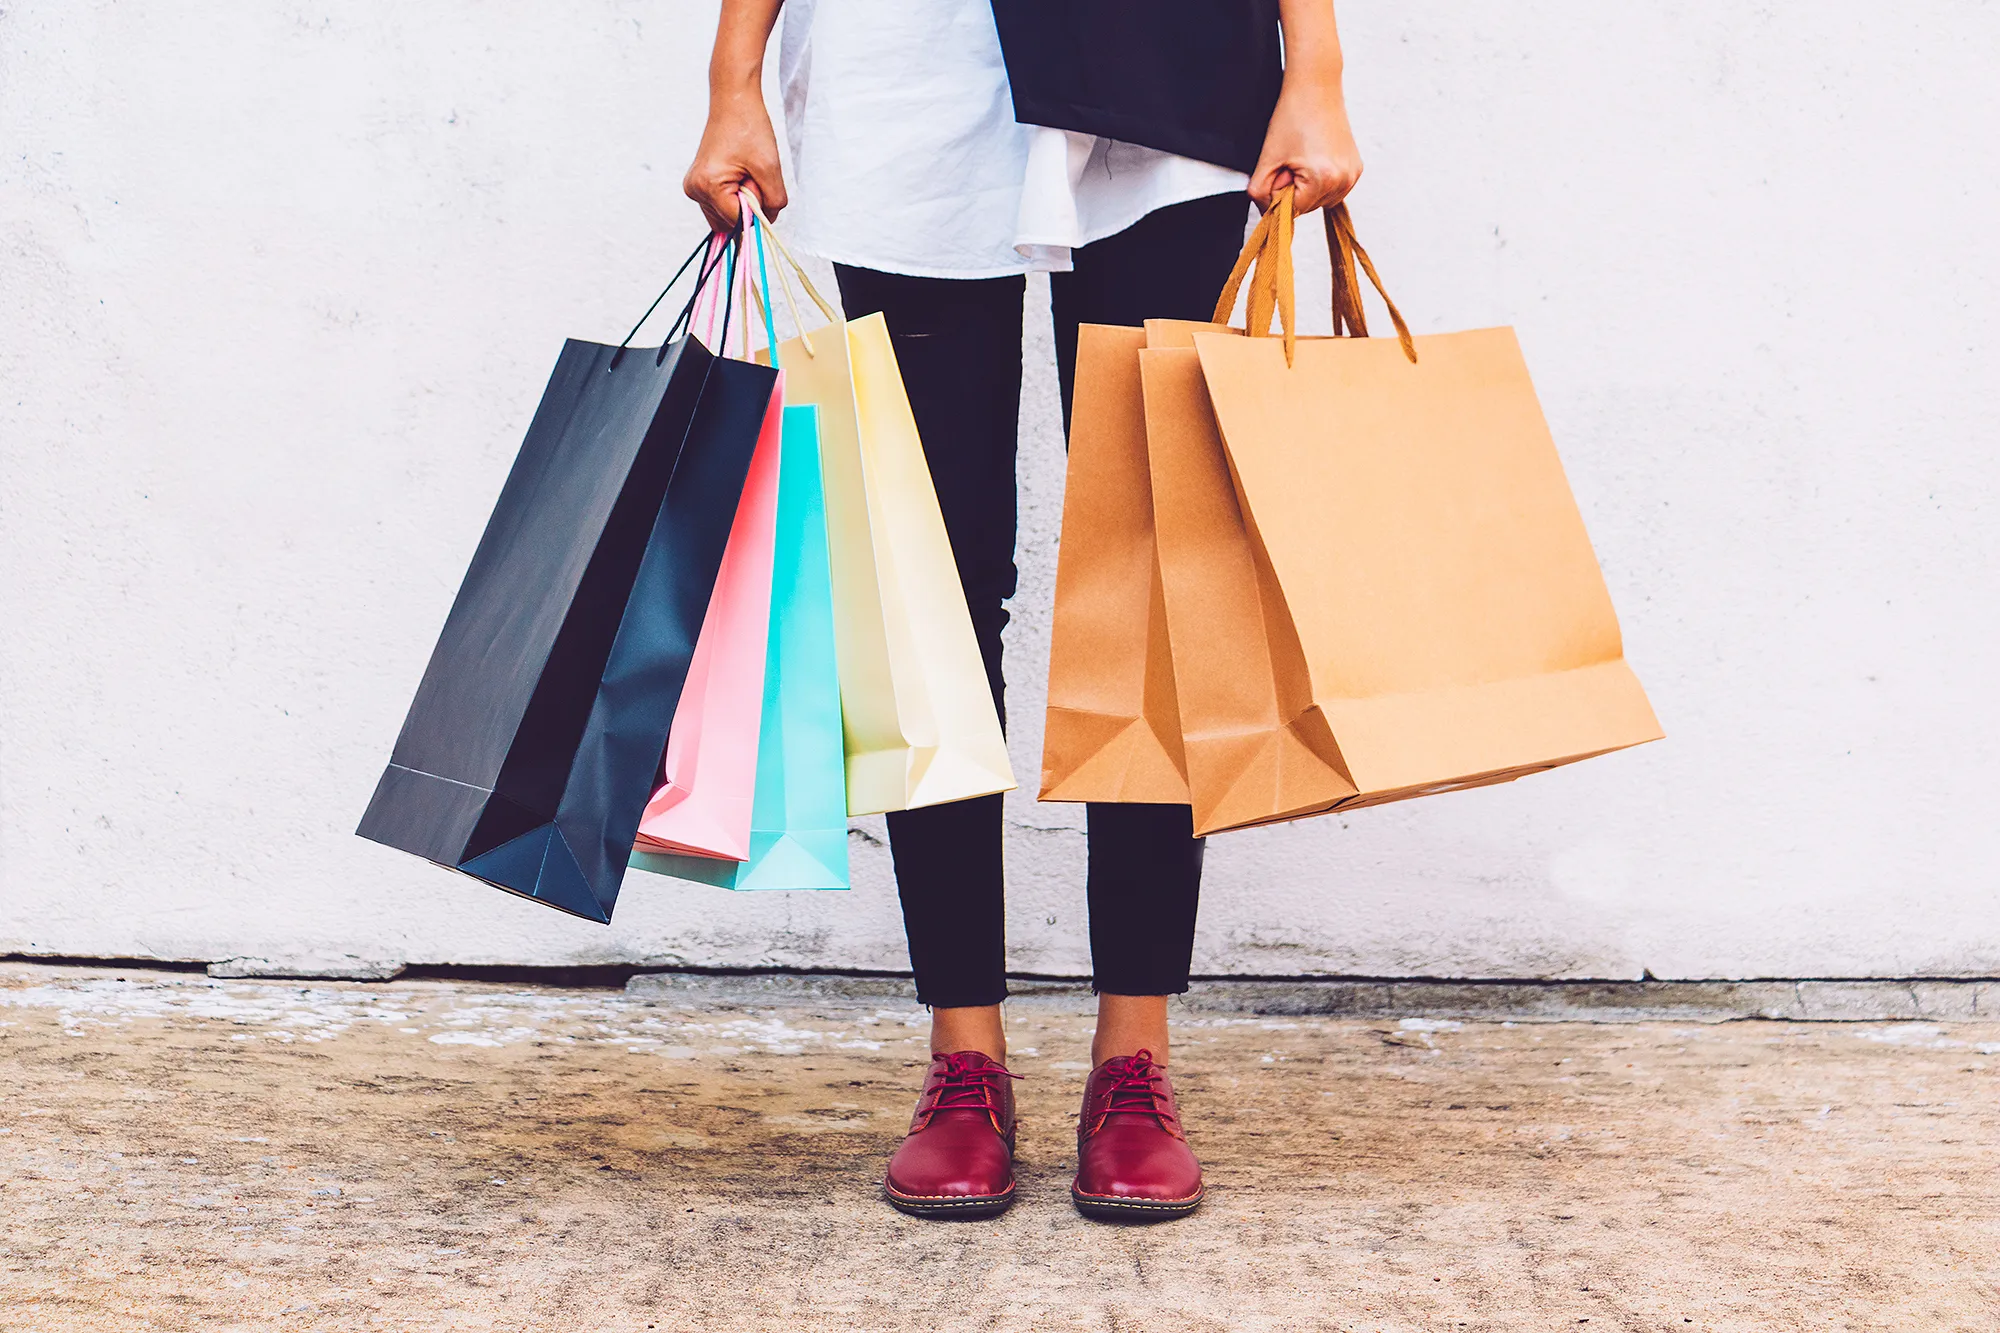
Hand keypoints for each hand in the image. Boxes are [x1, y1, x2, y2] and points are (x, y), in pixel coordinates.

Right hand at [683, 89, 788, 231]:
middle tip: (752, 175)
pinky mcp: (698, 184)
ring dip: (741, 201)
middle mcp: (694, 190)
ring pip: (725, 217)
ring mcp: (694, 188)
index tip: (759, 182)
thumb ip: (773, 203)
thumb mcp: (770, 168)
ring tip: (744, 171)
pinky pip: (721, 205)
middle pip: (729, 224)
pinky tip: (738, 172)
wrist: (734, 101)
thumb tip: (767, 223)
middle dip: (747, 207)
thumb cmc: (749, 128)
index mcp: (707, 186)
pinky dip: (734, 196)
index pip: (738, 223)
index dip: (756, 210)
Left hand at [1248, 82, 1362, 215]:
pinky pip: (1332, 189)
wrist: (1316, 86)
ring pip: (1320, 201)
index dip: (1279, 193)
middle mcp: (1344, 180)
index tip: (1280, 168)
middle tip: (1291, 159)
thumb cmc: (1291, 117)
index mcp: (1322, 179)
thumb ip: (1260, 193)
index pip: (1292, 211)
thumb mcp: (1267, 158)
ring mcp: (1353, 174)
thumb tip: (1268, 214)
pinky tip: (1315, 157)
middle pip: (1307, 207)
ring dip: (1307, 187)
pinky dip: (1320, 181)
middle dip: (1294, 190)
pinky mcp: (1357, 168)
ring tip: (1303, 156)